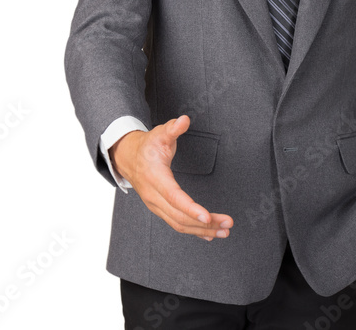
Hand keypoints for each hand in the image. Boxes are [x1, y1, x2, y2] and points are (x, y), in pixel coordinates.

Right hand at [110, 114, 232, 241]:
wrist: (129, 158)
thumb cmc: (147, 146)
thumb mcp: (159, 133)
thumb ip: (173, 128)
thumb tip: (184, 120)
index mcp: (155, 178)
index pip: (174, 197)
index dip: (190, 208)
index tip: (206, 216)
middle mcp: (154, 196)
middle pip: (180, 216)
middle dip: (205, 223)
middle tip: (227, 224)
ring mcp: (156, 205)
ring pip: (179, 224)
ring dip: (203, 230)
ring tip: (224, 232)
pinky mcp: (160, 210)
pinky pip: (177, 224)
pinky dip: (194, 231)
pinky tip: (210, 234)